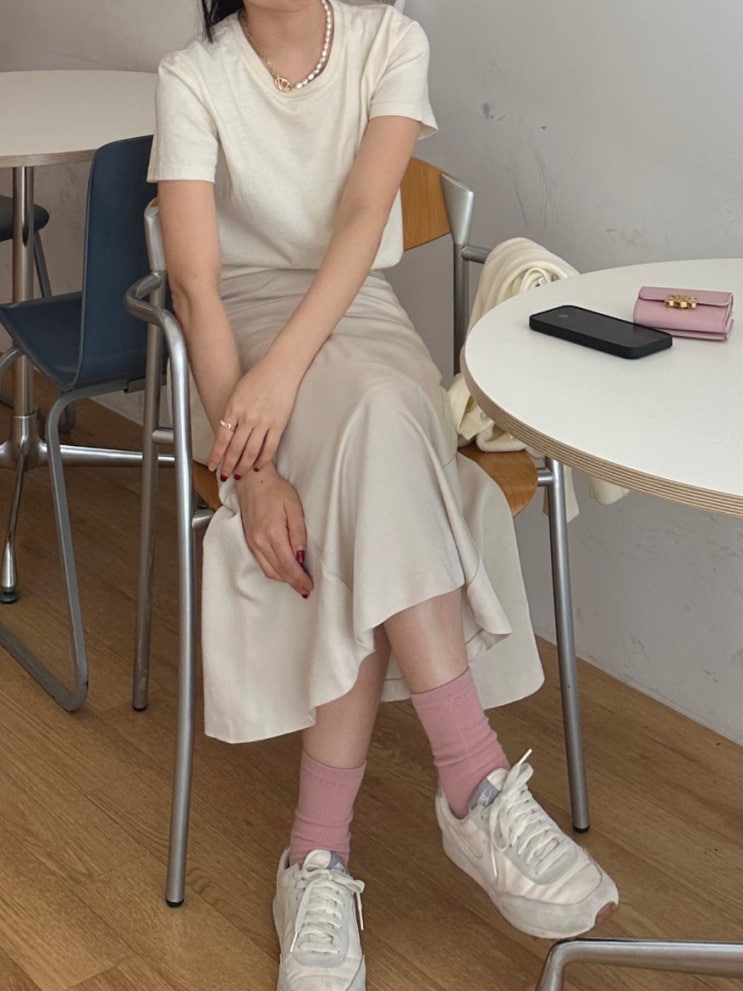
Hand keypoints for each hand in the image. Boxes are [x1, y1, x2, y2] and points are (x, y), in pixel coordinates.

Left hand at [209, 352, 298, 476]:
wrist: (280, 369)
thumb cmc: (258, 377)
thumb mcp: (237, 392)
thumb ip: (232, 412)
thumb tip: (228, 432)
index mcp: (234, 408)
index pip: (222, 438)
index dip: (217, 455)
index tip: (213, 466)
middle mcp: (247, 417)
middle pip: (235, 448)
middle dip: (228, 465)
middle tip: (225, 476)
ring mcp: (263, 422)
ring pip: (251, 451)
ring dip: (244, 466)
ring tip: (239, 475)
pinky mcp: (278, 424)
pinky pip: (270, 447)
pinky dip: (263, 460)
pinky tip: (258, 467)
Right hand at [236, 467, 313, 597]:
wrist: (252, 481)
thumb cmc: (274, 490)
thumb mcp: (294, 507)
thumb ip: (298, 533)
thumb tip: (301, 556)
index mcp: (273, 533)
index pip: (289, 565)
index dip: (300, 579)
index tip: (309, 587)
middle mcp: (260, 542)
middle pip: (279, 572)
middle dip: (293, 583)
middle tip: (306, 590)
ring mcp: (253, 543)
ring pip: (269, 571)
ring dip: (284, 580)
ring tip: (297, 584)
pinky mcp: (250, 541)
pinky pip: (262, 564)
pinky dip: (273, 572)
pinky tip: (283, 573)